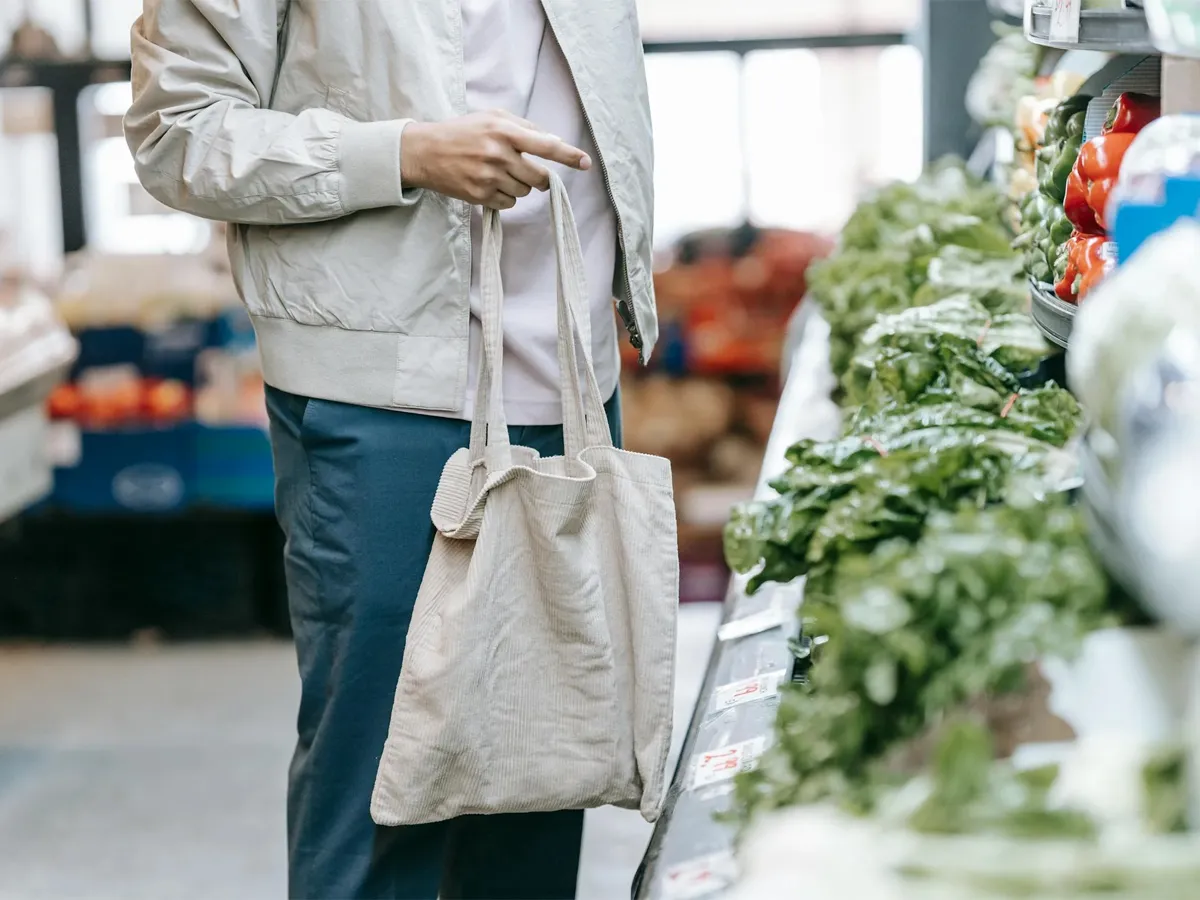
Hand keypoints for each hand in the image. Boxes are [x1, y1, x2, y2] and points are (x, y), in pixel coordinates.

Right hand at [400, 110, 590, 209]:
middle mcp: (498, 154)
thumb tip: (554, 142)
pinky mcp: (479, 195)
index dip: (569, 156)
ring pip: (525, 192)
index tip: (586, 163)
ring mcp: (489, 177)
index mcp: (504, 131)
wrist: (424, 152)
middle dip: (540, 178)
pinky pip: (509, 203)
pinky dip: (505, 197)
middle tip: (529, 172)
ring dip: (519, 186)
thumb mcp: (492, 117)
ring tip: (498, 173)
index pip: (545, 145)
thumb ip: (524, 127)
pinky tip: (489, 185)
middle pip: (539, 177)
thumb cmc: (462, 132)